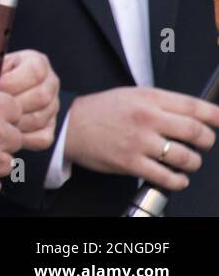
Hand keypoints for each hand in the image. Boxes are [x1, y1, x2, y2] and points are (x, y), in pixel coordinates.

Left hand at [0, 49, 59, 150]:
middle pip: (40, 97)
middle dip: (12, 105)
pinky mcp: (49, 129)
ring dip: (13, 122)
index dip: (13, 82)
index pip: (35, 72)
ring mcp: (52, 108)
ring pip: (38, 119)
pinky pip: (40, 138)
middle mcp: (49, 84)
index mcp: (37, 63)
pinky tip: (4, 131)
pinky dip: (21, 138)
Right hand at [65, 86, 218, 191]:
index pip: (194, 106)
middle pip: (196, 132)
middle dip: (207, 141)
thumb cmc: (101, 110)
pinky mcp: (131, 163)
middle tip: (204, 144)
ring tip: (188, 162)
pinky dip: (179, 181)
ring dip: (193, 163)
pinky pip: (167, 177)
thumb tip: (193, 114)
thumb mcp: (132, 95)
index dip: (215, 115)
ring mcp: (139, 142)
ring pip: (185, 157)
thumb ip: (161, 103)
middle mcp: (146, 118)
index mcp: (148, 98)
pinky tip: (176, 177)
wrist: (71, 125)